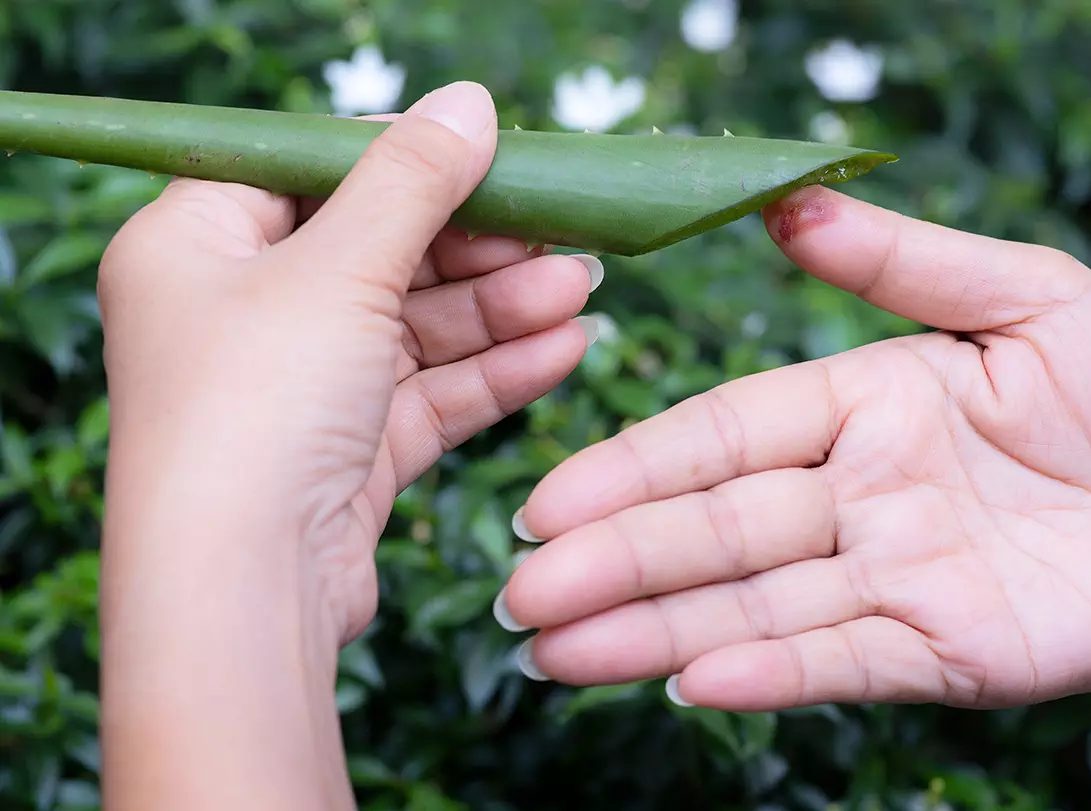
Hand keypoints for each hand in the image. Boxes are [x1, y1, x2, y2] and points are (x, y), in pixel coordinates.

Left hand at [99, 82, 597, 809]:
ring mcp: (299, 385)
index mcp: (200, 244)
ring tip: (582, 288)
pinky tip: (563, 348)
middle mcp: (243, 312)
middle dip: (477, 245)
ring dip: (501, 308)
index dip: (400, 156)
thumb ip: (411, 180)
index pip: (309, 170)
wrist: (240, 589)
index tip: (488, 152)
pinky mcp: (348, 449)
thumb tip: (467, 102)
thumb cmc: (255, 408)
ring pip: (416, 327)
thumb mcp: (339, 269)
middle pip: (378, 249)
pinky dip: (494, 370)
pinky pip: (431, 392)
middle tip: (561, 231)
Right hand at [499, 185, 1090, 712]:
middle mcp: (857, 497)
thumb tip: (786, 206)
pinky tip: (685, 681)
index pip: (721, 437)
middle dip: (614, 562)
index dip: (634, 468)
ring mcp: (894, 580)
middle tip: (520, 594)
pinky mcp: (942, 652)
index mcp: (860, 406)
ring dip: (651, 628)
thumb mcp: (1022, 297)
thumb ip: (900, 259)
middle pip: (714, 530)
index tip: (551, 500)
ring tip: (556, 651)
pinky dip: (764, 672)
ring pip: (753, 605)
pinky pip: (838, 660)